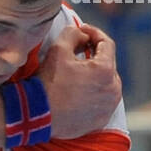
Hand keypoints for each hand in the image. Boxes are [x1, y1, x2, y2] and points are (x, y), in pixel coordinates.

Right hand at [38, 23, 120, 138]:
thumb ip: (73, 34)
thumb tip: (82, 35)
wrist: (37, 116)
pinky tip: (77, 92)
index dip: (94, 33)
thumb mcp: (58, 50)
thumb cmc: (48, 83)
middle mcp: (113, 89)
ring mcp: (108, 107)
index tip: (82, 30)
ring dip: (95, 76)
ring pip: (107, 84)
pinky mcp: (101, 120)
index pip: (107, 44)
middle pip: (108, 65)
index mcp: (105, 70)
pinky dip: (93, 94)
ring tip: (77, 74)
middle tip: (78, 51)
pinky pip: (101, 102)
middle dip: (95, 56)